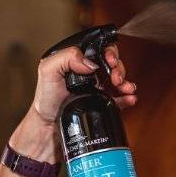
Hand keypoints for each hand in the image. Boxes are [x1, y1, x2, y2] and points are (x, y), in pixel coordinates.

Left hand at [9, 45, 135, 162]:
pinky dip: (128, 97)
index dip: (109, 53)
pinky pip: (121, 98)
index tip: (109, 61)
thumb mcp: (47, 71)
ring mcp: (99, 88)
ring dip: (126, 82)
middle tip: (115, 78)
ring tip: (125, 88)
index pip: (100, 50)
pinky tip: (129, 98)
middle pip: (113, 63)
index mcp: (79, 62)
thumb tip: (90, 62)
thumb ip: (65, 58)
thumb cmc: (46, 99)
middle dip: (119, 68)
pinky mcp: (104, 103)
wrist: (50, 127)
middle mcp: (91, 74)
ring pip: (120, 79)